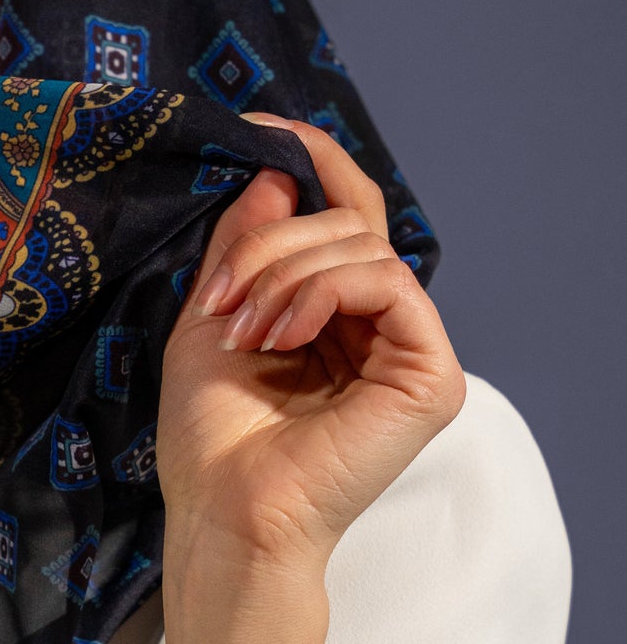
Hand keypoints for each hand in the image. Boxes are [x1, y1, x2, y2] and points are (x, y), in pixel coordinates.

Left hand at [141, 118, 464, 643]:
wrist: (227, 518)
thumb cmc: (212, 441)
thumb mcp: (213, 319)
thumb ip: (245, 246)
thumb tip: (275, 175)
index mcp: (335, 316)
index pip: (343, 216)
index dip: (312, 162)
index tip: (262, 125)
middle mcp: (382, 328)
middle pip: (347, 224)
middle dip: (271, 241)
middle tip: (222, 297)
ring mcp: (413, 350)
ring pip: (363, 246)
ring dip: (285, 270)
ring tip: (243, 327)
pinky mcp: (431, 375)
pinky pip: (384, 282)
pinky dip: (322, 290)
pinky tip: (281, 333)